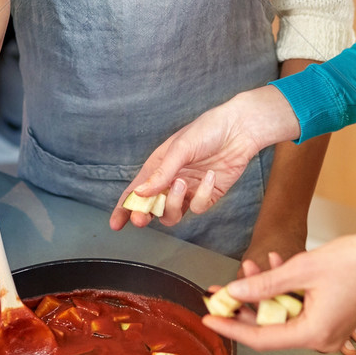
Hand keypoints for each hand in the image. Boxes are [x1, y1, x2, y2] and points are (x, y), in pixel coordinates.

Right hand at [109, 86, 299, 232]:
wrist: (240, 130)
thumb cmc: (207, 130)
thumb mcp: (180, 148)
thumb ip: (160, 173)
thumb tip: (139, 194)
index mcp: (158, 166)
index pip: (136, 191)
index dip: (125, 208)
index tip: (115, 224)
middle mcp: (171, 181)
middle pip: (152, 208)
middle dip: (145, 215)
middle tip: (142, 219)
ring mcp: (189, 190)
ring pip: (172, 213)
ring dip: (173, 203)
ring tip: (182, 184)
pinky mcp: (207, 196)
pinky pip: (198, 207)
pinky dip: (203, 195)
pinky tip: (210, 176)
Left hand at [203, 228, 355, 354]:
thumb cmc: (354, 261)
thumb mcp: (302, 269)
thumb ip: (265, 284)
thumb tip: (233, 292)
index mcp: (312, 334)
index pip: (260, 338)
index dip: (231, 326)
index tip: (207, 317)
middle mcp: (320, 339)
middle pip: (272, 326)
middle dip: (247, 304)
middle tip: (221, 287)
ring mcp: (328, 330)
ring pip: (285, 313)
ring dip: (267, 291)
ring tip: (252, 264)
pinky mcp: (333, 317)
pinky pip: (300, 307)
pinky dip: (287, 289)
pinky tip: (277, 261)